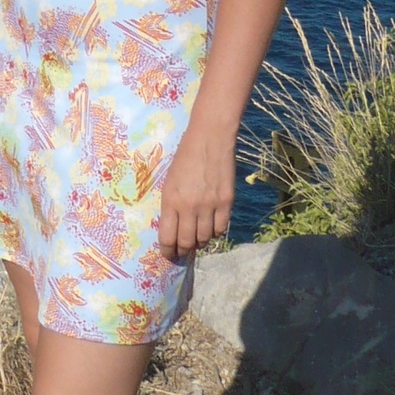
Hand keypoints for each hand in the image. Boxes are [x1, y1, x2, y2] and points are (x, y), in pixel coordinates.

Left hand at [157, 129, 234, 259]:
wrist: (210, 139)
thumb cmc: (184, 157)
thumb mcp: (169, 180)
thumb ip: (171, 205)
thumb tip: (174, 229)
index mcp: (171, 200)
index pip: (168, 237)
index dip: (168, 251)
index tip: (168, 255)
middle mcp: (190, 206)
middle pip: (187, 242)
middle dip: (183, 251)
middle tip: (182, 252)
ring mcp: (210, 205)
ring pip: (205, 238)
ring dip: (199, 242)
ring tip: (197, 240)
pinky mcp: (227, 202)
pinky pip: (221, 229)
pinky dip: (214, 232)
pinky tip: (210, 228)